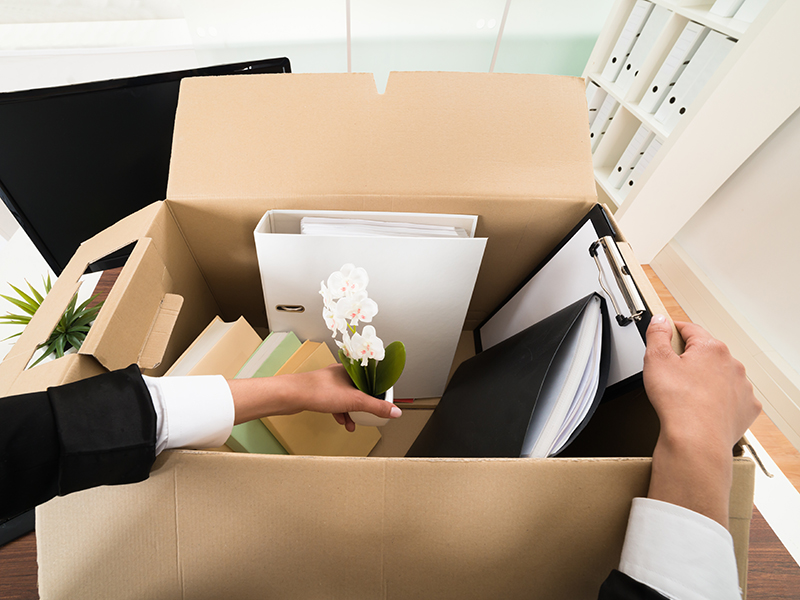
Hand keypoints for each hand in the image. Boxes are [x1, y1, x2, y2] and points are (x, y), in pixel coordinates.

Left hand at [227, 365, 401, 431]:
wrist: (291, 395)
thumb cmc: (317, 390)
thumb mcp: (354, 401)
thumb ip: (376, 407)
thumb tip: (394, 411)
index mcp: (352, 369)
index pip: (373, 377)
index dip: (380, 390)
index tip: (385, 401)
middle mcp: (341, 374)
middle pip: (360, 389)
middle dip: (365, 404)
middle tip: (370, 414)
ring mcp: (330, 383)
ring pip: (347, 397)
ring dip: (352, 411)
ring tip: (353, 423)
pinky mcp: (320, 392)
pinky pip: (336, 403)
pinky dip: (340, 412)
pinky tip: (341, 420)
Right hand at [643, 315, 759, 527]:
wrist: (696, 440)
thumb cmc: (679, 403)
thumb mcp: (655, 360)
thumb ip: (656, 334)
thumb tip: (660, 320)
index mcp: (711, 348)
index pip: (691, 330)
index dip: (675, 331)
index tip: (667, 335)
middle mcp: (732, 364)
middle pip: (707, 353)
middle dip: (691, 359)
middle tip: (672, 372)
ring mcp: (742, 387)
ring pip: (721, 375)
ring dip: (707, 379)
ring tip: (687, 393)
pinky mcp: (746, 407)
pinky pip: (732, 397)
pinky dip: (720, 399)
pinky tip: (704, 406)